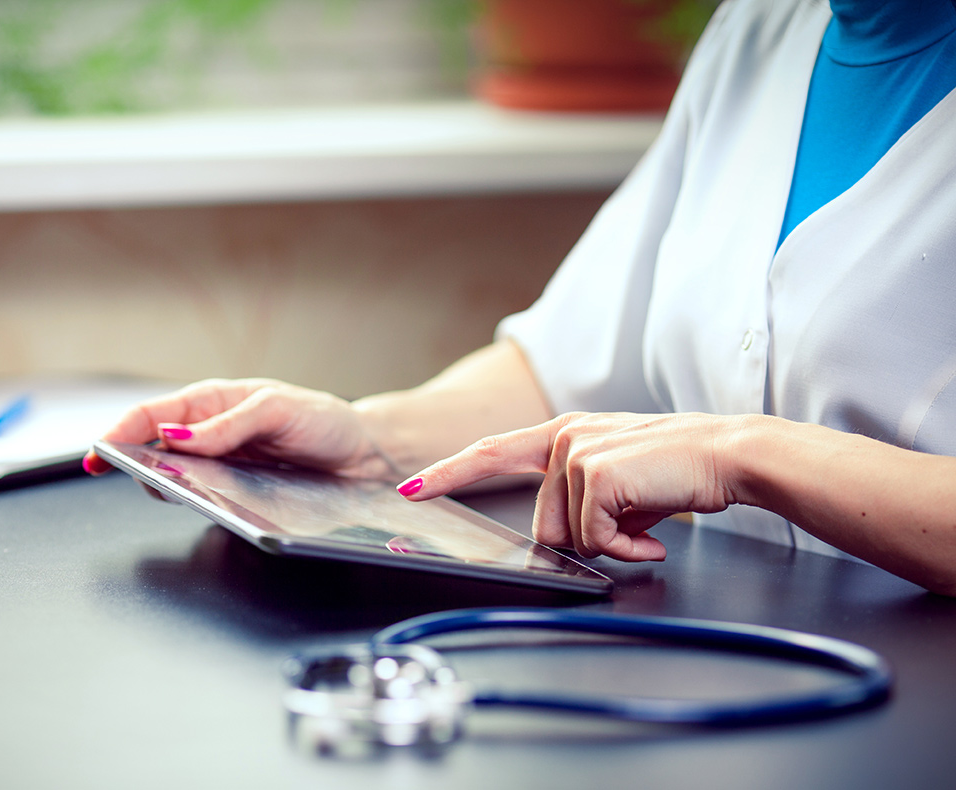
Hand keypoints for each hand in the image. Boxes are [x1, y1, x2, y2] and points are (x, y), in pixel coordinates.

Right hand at [82, 378, 395, 479]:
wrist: (363, 454)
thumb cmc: (323, 421)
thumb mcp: (278, 410)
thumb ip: (228, 424)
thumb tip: (175, 437)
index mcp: (213, 401)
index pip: (152, 414)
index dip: (119, 432)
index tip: (99, 453)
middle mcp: (210, 432)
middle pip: (152, 449)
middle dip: (135, 463)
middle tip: (142, 479)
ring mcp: (220, 463)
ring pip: (173, 476)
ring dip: (163, 484)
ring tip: (168, 490)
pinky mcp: (234, 490)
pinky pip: (201, 497)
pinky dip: (191, 501)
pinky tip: (199, 503)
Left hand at [398, 412, 746, 562]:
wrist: (729, 455)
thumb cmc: (679, 470)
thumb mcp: (618, 481)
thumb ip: (579, 499)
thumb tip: (571, 539)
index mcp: (562, 433)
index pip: (490, 452)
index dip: (447, 472)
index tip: (409, 487)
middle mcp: (562, 436)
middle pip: (540, 523)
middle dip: (585, 540)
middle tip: (632, 528)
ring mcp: (574, 451)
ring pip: (565, 534)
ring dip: (609, 543)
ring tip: (647, 523)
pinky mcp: (593, 471)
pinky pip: (592, 538)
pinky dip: (625, 546)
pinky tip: (653, 532)